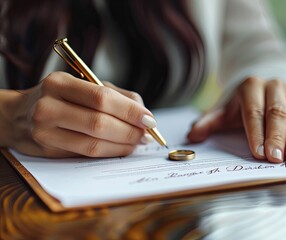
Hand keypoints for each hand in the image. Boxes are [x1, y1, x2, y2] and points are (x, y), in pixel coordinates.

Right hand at [5, 72, 154, 157]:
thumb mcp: (84, 85)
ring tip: (137, 142)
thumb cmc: (60, 97)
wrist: (18, 115)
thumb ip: (116, 95)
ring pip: (94, 144)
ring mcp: (45, 131)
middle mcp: (48, 106)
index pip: (102, 98)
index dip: (130, 111)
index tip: (149, 119)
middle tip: (146, 134)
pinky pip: (87, 155)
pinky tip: (121, 147)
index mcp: (59, 83)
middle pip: (99, 123)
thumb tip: (145, 114)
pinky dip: (110, 152)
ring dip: (123, 145)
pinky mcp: (49, 151)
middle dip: (130, 131)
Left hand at [187, 77, 285, 162]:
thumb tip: (192, 135)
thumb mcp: (223, 108)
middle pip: (276, 114)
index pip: (253, 112)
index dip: (256, 132)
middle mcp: (274, 87)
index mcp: (251, 86)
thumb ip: (208, 121)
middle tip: (276, 159)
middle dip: (276, 138)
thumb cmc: (240, 102)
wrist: (260, 84)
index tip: (258, 152)